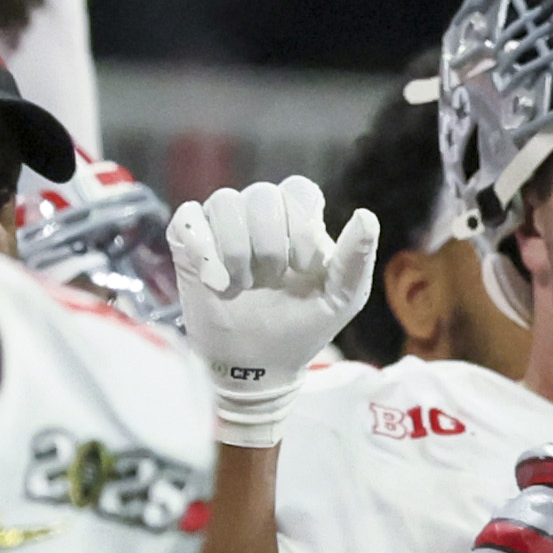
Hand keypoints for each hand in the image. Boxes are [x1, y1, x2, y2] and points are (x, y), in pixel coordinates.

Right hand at [168, 178, 381, 447]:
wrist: (257, 363)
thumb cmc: (303, 326)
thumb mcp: (341, 298)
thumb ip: (356, 258)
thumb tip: (365, 215)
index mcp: (299, 222)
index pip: (298, 189)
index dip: (301, 223)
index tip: (304, 266)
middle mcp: (259, 217)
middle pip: (262, 194)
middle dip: (270, 242)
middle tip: (272, 279)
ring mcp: (222, 227)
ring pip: (224, 201)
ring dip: (236, 248)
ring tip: (242, 285)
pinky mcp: (188, 242)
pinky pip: (187, 218)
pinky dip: (202, 248)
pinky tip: (215, 281)